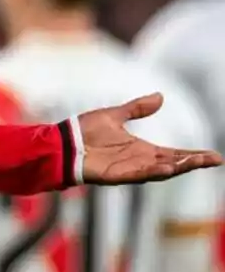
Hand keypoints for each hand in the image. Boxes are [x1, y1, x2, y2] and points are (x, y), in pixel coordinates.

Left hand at [79, 93, 222, 183]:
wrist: (62, 143)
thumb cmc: (84, 132)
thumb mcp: (114, 115)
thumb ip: (137, 109)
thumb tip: (161, 97)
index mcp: (141, 149)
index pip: (174, 153)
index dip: (193, 155)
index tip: (214, 156)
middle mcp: (140, 161)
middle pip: (173, 163)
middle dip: (193, 162)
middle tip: (214, 159)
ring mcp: (129, 169)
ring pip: (160, 170)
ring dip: (178, 167)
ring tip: (196, 161)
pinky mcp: (117, 175)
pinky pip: (139, 175)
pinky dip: (154, 172)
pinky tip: (168, 168)